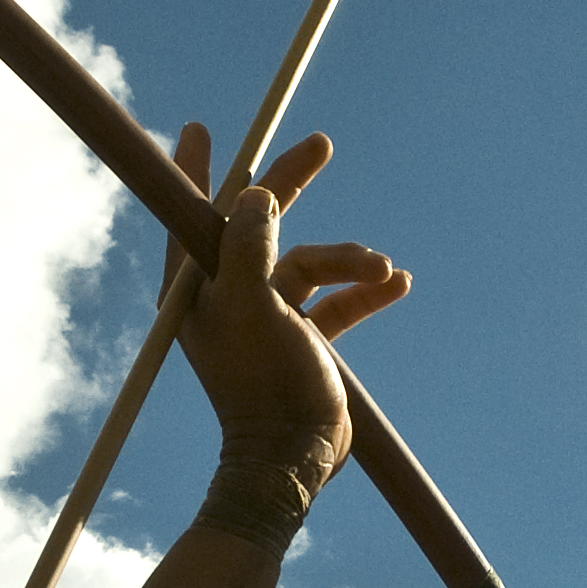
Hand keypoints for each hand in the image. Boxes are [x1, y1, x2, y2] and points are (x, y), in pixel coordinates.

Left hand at [168, 122, 409, 509]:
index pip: (191, 217)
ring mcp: (268, 316)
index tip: (196, 131)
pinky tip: (395, 282)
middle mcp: (228, 296)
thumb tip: (254, 195)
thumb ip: (249, 246)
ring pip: (312, 262)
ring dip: (350, 261)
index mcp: (198, 289)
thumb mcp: (250, 306)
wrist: (292, 457)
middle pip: (260, 223)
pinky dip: (364, 290)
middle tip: (321, 144)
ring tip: (382, 269)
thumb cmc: (260, 383)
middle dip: (290, 184)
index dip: (195, 173)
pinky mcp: (305, 338)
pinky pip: (338, 299)